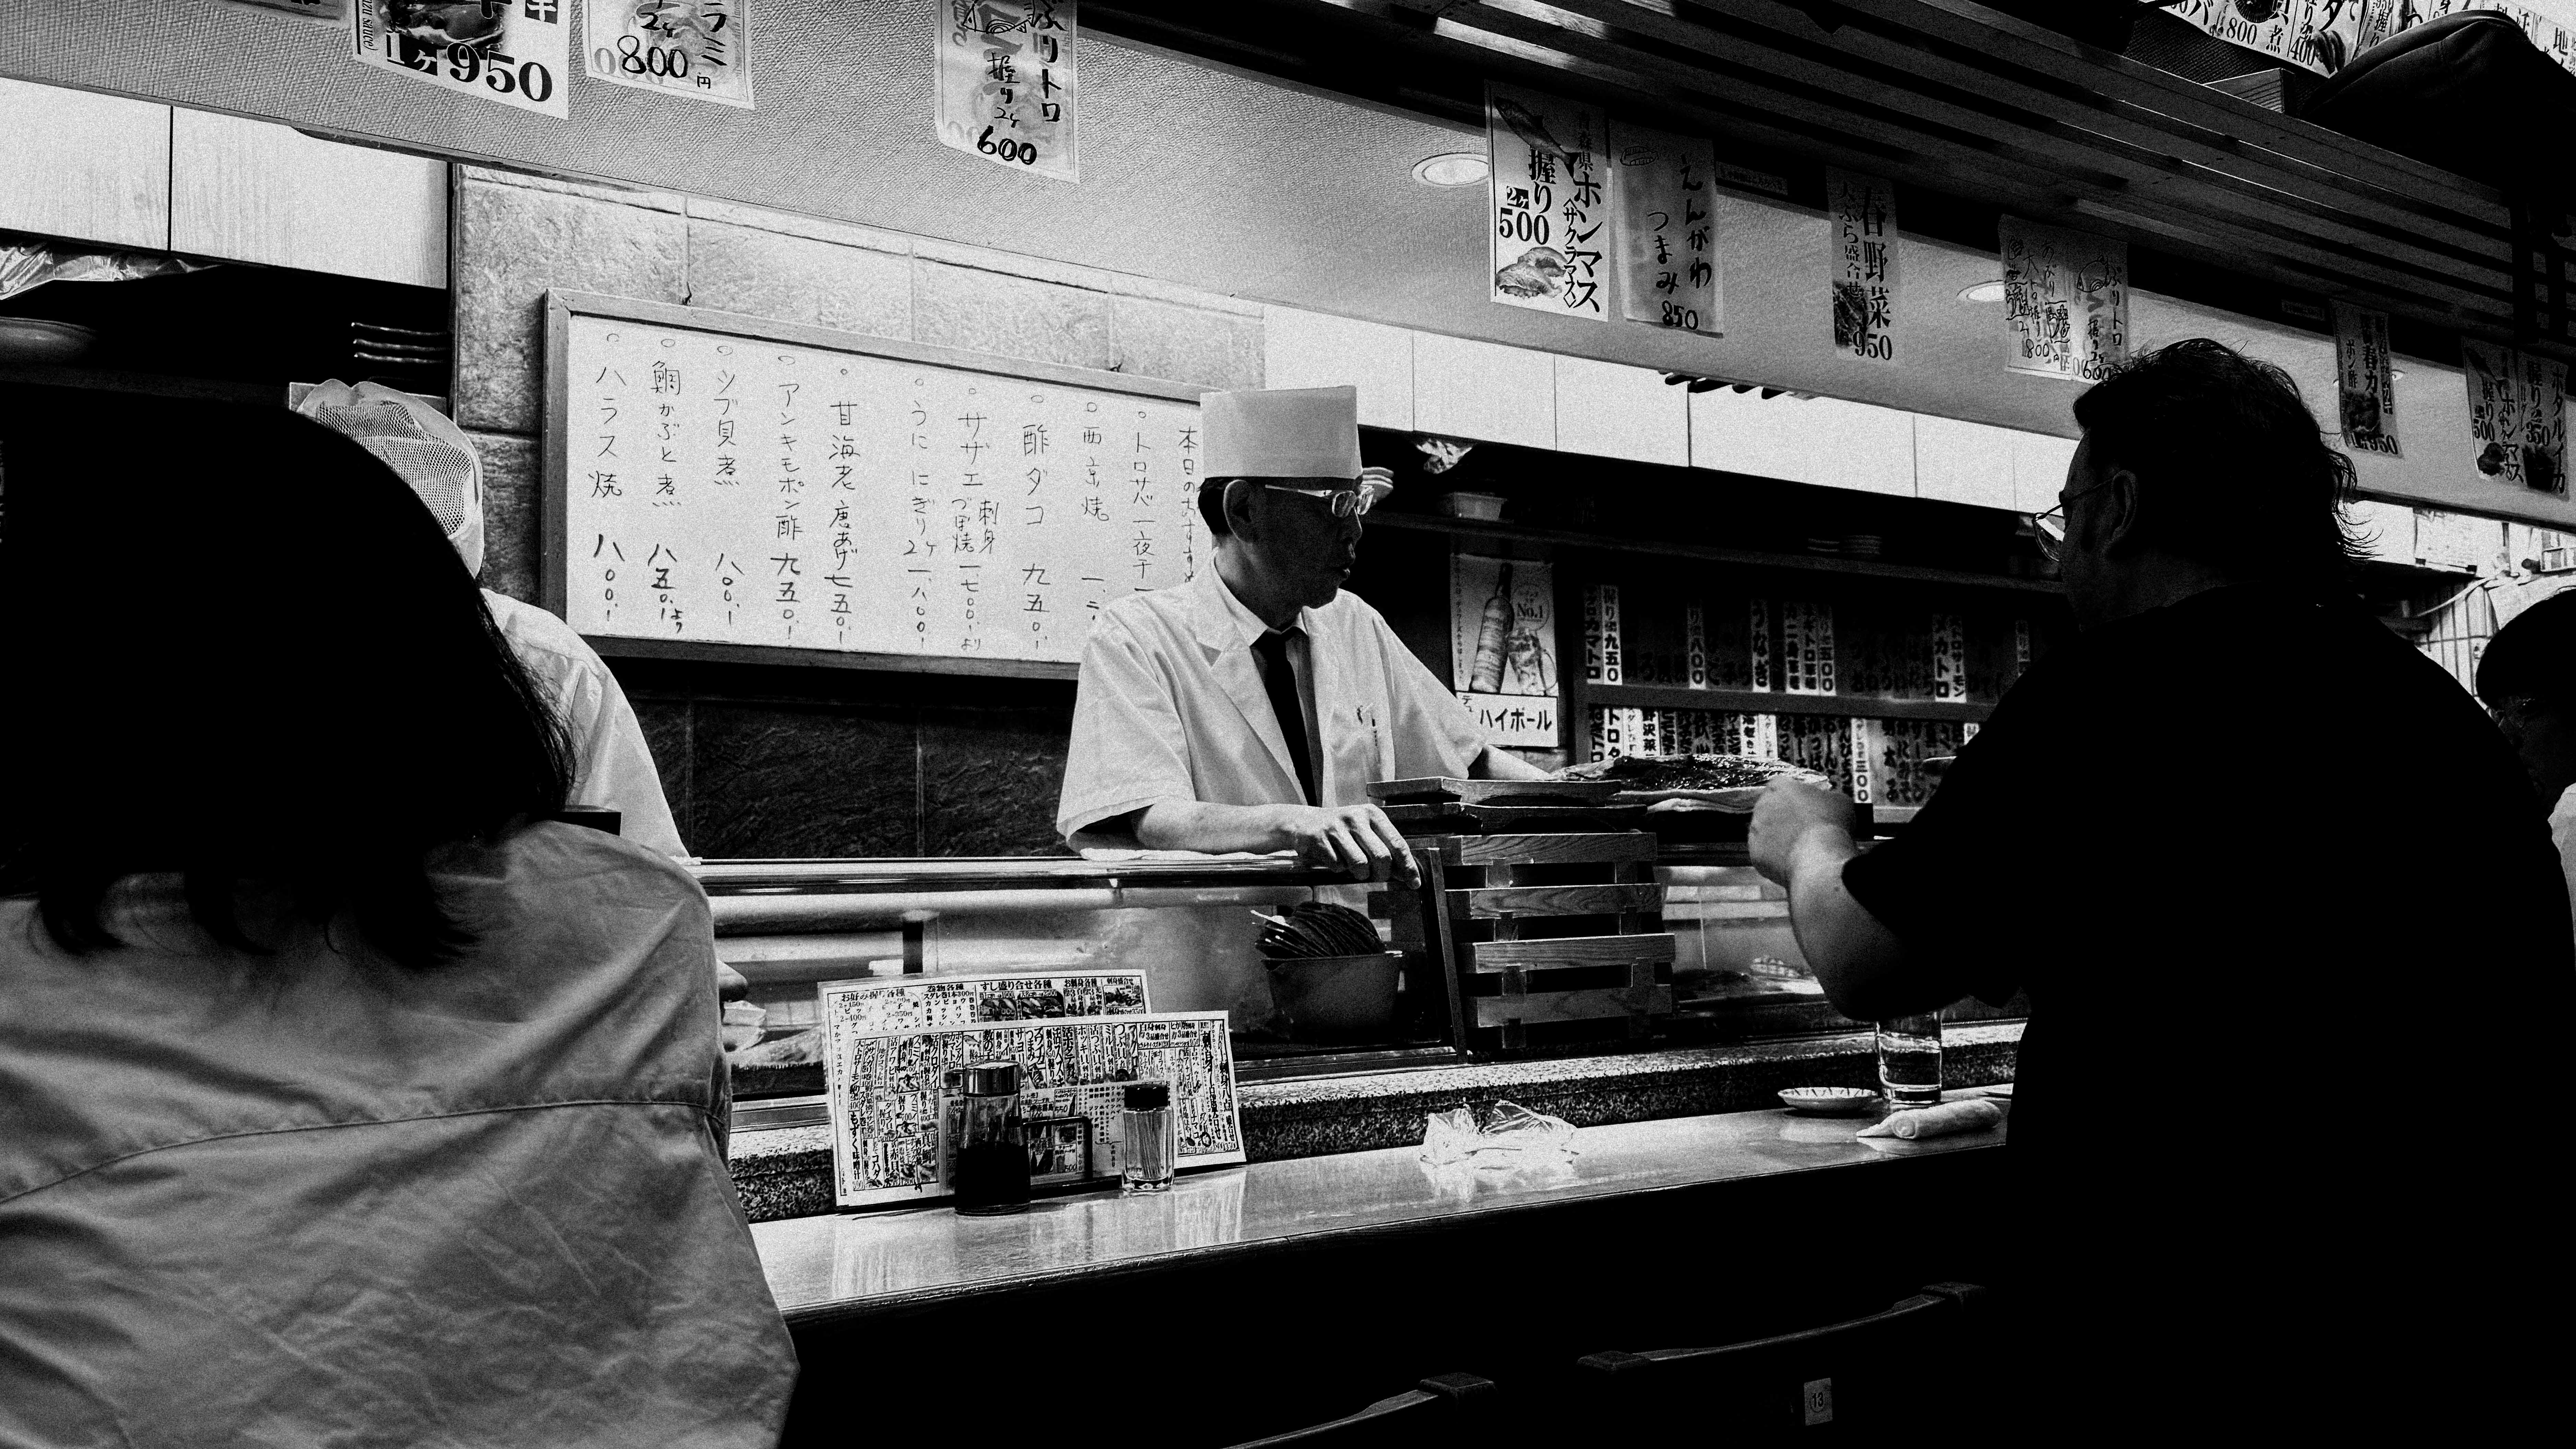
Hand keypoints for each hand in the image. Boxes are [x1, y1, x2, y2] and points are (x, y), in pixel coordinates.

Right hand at [1274, 802, 1419, 884]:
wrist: (1303, 822)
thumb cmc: (1341, 831)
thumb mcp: (1365, 832)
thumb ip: (1385, 849)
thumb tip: (1405, 874)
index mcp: (1373, 814)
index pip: (1398, 844)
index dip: (1408, 866)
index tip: (1414, 883)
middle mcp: (1356, 817)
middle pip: (1381, 857)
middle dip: (1381, 874)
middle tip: (1375, 876)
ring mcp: (1336, 827)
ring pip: (1360, 865)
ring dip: (1359, 874)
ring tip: (1354, 868)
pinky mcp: (1319, 839)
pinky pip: (1338, 867)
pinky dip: (1338, 869)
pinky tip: (1334, 858)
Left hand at [1748, 778, 1855, 885]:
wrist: (1819, 858)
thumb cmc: (1831, 826)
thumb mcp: (1839, 801)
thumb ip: (1826, 796)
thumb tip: (1826, 800)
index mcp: (1781, 787)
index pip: (1780, 785)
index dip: (1792, 797)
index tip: (1803, 806)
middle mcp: (1763, 805)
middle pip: (1769, 807)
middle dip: (1782, 816)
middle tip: (1800, 828)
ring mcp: (1756, 829)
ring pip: (1764, 831)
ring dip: (1776, 836)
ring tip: (1797, 846)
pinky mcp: (1755, 852)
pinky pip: (1763, 852)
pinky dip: (1774, 856)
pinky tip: (1790, 860)